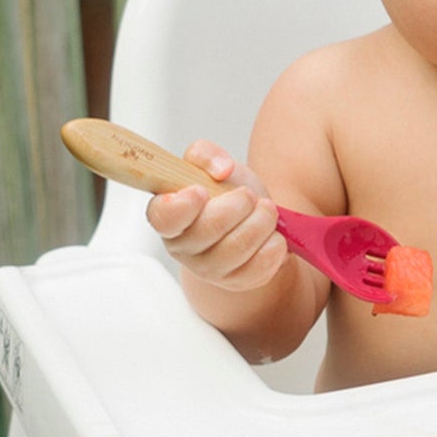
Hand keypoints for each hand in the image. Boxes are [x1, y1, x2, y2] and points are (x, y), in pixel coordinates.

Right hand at [144, 140, 290, 290]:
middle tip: (248, 195)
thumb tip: (220, 168)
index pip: (162, 217)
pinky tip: (271, 235)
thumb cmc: (226, 193)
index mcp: (168, 215)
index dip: (181, 206)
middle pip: (207, 231)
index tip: (201, 191)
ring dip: (261, 222)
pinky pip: (260, 266)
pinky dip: (274, 244)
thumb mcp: (214, 165)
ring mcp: (209, 269)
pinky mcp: (236, 282)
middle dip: (237, 205)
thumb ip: (206, 155)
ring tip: (266, 210)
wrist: (253, 222)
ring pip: (237, 248)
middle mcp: (183, 246)